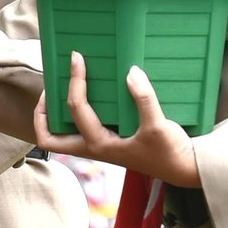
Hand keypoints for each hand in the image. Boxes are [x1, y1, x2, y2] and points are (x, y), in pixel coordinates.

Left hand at [33, 52, 200, 187]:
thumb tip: (131, 72)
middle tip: (50, 88)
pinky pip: (83, 127)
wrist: (185, 168)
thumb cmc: (170, 152)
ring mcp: (100, 145)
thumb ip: (144, 99)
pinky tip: (90, 93)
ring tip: (61, 87)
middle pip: (50, 138)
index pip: (75, 108)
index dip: (73, 81)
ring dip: (55, 114)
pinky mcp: (110, 140)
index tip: (77, 59)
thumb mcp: (159, 126)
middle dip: (42, 113)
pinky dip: (77, 113)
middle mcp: (94, 147)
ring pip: (63, 135)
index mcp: (100, 145)